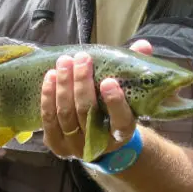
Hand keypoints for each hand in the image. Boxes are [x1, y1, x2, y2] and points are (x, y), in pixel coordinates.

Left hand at [41, 39, 153, 159]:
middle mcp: (100, 144)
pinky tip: (50, 77)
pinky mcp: (57, 145)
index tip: (108, 81)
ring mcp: (76, 147)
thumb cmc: (114, 107)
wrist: (99, 136)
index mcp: (123, 132)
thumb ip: (134, 68)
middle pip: (86, 112)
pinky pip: (49, 120)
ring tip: (64, 62)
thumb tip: (143, 45)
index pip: (121, 120)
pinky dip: (48, 96)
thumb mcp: (128, 90)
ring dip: (63, 85)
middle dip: (82, 83)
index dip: (114, 102)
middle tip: (82, 59)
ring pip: (66, 114)